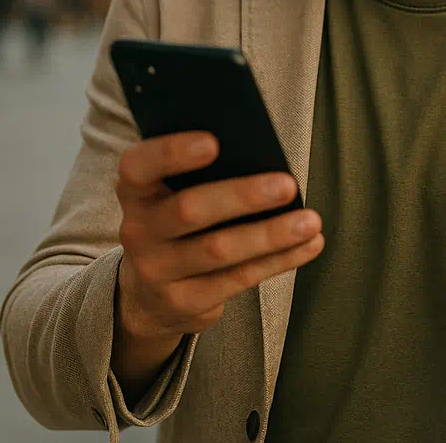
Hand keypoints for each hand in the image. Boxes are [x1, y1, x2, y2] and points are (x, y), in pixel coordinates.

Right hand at [114, 131, 323, 346]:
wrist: (147, 296)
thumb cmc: (174, 223)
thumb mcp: (170, 195)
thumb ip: (199, 174)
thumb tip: (260, 152)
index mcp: (136, 191)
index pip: (139, 166)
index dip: (172, 152)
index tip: (214, 142)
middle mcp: (138, 231)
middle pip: (189, 210)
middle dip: (242, 196)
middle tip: (287, 185)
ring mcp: (158, 272)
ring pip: (220, 250)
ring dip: (271, 234)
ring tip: (310, 221)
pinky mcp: (184, 303)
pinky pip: (238, 279)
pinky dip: (279, 260)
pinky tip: (308, 245)